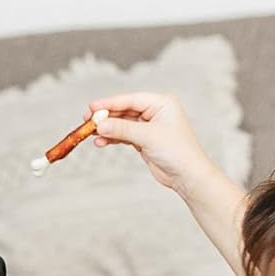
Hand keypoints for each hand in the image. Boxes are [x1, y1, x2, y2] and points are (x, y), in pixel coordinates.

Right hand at [86, 92, 216, 197]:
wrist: (187, 175)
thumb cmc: (176, 152)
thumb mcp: (147, 137)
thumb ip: (123, 129)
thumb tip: (100, 125)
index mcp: (162, 103)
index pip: (131, 100)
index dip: (110, 103)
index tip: (92, 107)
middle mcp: (155, 112)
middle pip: (125, 111)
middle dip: (106, 117)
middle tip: (87, 120)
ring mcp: (149, 127)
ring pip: (123, 124)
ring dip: (107, 129)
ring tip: (91, 133)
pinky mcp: (144, 141)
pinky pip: (124, 136)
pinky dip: (113, 139)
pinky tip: (101, 142)